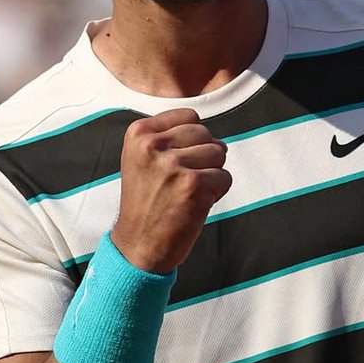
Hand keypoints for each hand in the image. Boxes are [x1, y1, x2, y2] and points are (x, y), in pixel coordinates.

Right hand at [111, 109, 230, 273]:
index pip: (189, 117)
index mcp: (138, 133)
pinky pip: (225, 178)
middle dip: (204, 157)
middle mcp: (153, 145)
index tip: (173, 164)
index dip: (192, 141)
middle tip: (181, 183)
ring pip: (219, 153)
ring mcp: (173, 165)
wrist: (138, 245)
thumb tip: (216, 137)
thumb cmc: (147, 202)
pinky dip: (217, 193)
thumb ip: (169, 137)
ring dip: (211, 174)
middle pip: (206, 134)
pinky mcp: (193, 186)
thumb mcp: (143, 158)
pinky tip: (194, 205)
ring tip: (187, 192)